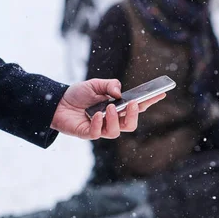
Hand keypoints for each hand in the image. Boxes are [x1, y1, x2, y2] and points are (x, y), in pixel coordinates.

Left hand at [50, 79, 165, 139]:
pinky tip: (96, 115)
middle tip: (134, 103)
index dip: (150, 101)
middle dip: (135, 115)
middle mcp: (112, 120)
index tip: (162, 93)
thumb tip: (120, 93)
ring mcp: (102, 128)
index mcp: (118, 107)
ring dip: (115, 119)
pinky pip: (98, 133)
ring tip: (110, 107)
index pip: (138, 106)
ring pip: (117, 131)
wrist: (56, 102)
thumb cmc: (78, 94)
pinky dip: (99, 123)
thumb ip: (109, 85)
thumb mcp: (95, 84)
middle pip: (131, 124)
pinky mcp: (89, 133)